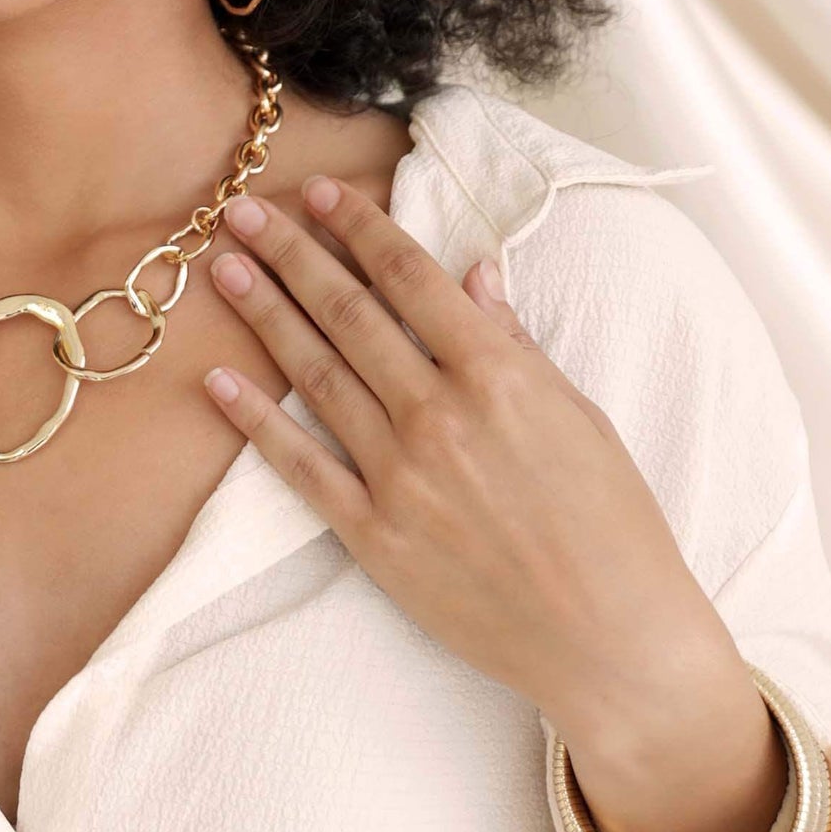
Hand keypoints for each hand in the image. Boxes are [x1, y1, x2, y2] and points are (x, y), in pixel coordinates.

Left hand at [200, 173, 735, 740]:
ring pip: (315, 376)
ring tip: (224, 269)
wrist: (609, 638)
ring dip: (265, 316)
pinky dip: (255, 422)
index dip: (359, 228)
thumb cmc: (611, 522)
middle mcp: (439, 416)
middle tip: (243, 211)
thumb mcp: (580, 415)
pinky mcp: (373, 537)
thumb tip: (474, 273)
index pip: (411, 278)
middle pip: (349, 314)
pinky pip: (300, 467)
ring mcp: (399, 477)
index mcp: (497, 376)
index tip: (319, 193)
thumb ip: (516, 343)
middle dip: (292, 254)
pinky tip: (219, 381)